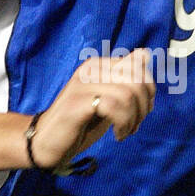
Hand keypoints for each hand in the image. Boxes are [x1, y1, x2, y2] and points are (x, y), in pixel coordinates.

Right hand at [28, 47, 156, 171]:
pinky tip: (117, 135)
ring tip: (125, 132)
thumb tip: (145, 53)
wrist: (46, 142)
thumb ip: (126, 80)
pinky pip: (112, 106)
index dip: (148, 91)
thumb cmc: (80, 123)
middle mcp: (90, 69)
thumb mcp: (109, 100)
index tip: (141, 112)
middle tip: (134, 125)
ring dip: (133, 119)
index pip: (138, 67)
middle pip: (136, 80)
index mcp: (99, 65)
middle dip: (143, 107)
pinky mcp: (77, 102)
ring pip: (127, 94)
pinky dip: (122, 124)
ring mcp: (82, 84)